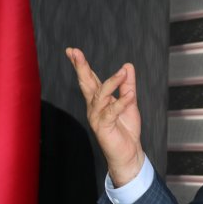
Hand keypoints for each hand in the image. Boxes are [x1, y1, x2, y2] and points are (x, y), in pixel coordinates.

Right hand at [66, 47, 143, 185]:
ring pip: (101, 96)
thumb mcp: (130, 102)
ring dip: (111, 82)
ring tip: (122, 72)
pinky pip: (112, 111)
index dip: (82, 65)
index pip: (90, 79)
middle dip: (81, 68)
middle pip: (86, 84)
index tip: (72, 51)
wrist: (128, 152)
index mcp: (98, 100)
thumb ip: (128, 85)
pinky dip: (121, 102)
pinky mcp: (103, 127)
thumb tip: (128, 66)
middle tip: (74, 53)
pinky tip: (129, 94)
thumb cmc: (126, 129)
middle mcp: (94, 107)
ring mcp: (97, 117)